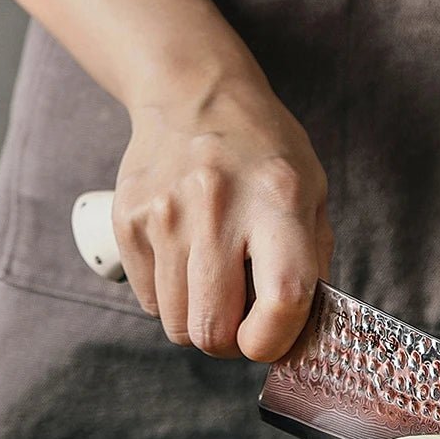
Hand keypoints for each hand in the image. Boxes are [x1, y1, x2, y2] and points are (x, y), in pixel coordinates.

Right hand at [113, 72, 332, 359]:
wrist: (192, 94)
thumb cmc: (261, 151)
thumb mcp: (310, 192)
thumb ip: (311, 263)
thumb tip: (300, 337)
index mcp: (277, 200)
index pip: (281, 298)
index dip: (275, 340)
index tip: (272, 341)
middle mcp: (216, 207)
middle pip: (212, 329)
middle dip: (230, 344)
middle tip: (242, 325)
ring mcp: (164, 215)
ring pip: (177, 324)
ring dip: (199, 322)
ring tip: (215, 285)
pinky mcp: (128, 220)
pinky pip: (150, 301)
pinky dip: (171, 298)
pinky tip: (186, 262)